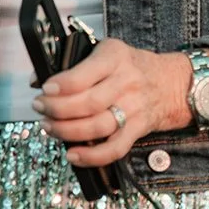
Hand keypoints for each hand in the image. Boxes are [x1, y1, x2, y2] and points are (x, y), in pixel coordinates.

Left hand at [32, 40, 194, 167]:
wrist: (173, 82)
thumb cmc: (130, 65)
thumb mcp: (107, 51)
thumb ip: (73, 63)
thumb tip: (35, 80)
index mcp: (115, 57)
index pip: (86, 73)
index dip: (62, 84)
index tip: (44, 89)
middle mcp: (126, 82)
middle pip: (89, 103)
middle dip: (57, 109)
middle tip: (40, 108)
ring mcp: (134, 108)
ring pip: (97, 127)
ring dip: (67, 131)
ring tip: (49, 127)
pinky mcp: (137, 129)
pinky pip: (114, 148)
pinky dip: (92, 156)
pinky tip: (73, 154)